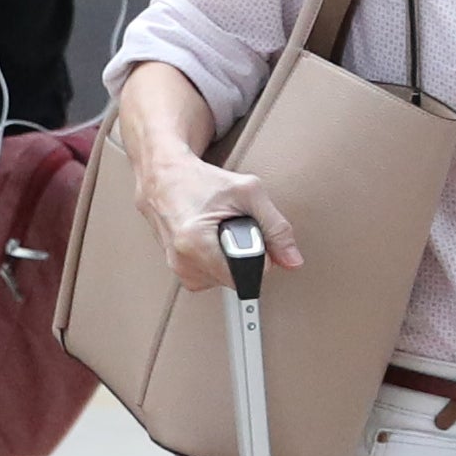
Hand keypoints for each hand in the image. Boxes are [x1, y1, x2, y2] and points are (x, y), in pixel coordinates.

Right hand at [130, 128, 297, 275]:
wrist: (163, 176)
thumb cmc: (200, 179)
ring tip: (220, 231)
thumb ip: (276, 227)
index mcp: (195, 243)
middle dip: (245, 255)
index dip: (260, 255)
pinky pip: (212, 276)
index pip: (248, 275)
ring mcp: (178, 269)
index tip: (251, 233)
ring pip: (226, 280)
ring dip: (231, 258)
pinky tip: (212, 239)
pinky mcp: (178, 271)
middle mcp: (182, 262)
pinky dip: (218, 260)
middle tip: (234, 227)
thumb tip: (293, 260)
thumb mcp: (247, 192)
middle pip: (237, 278)